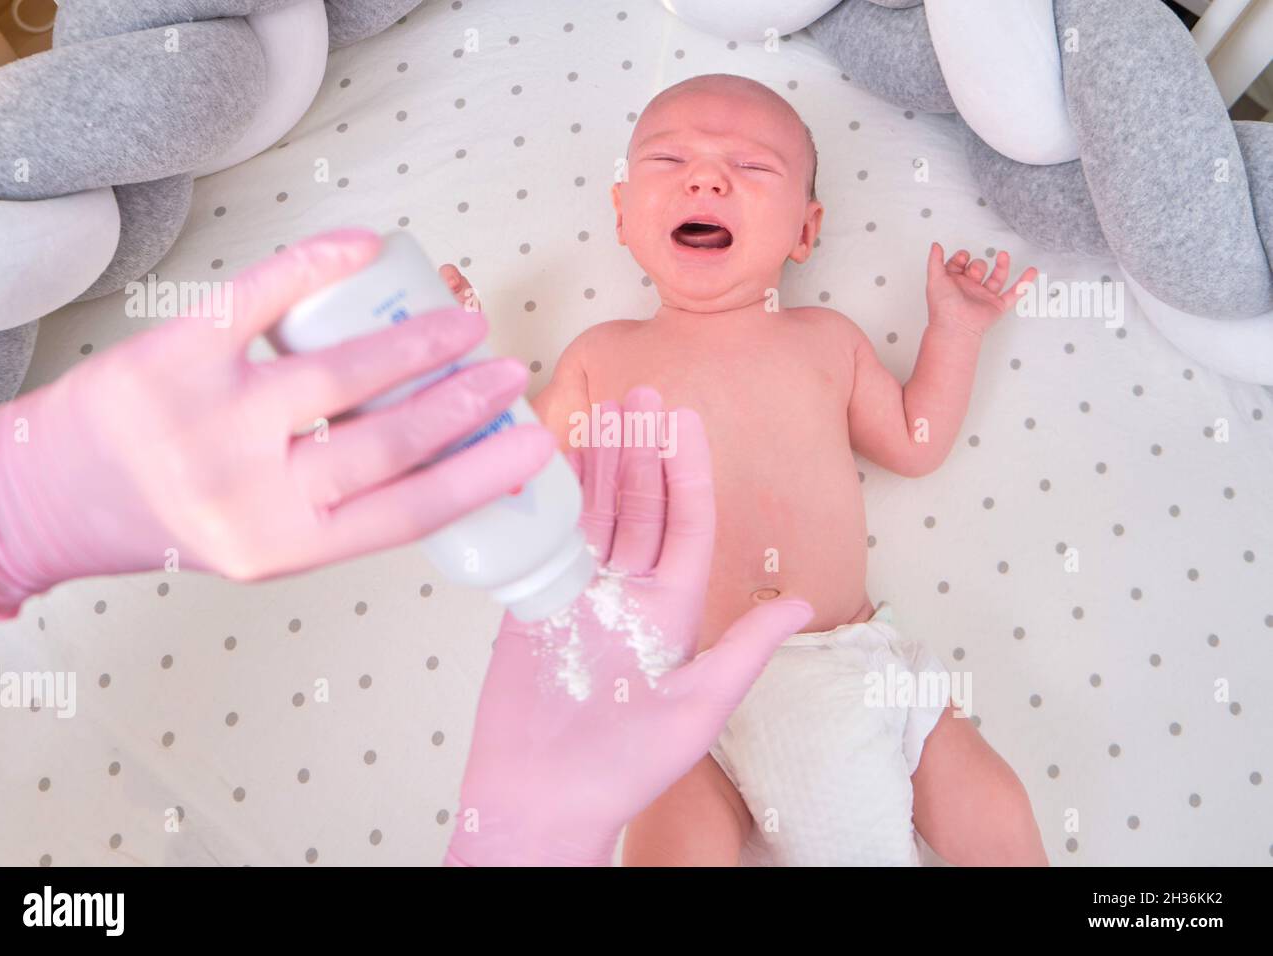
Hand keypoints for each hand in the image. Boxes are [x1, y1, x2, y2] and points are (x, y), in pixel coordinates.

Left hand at [0, 229, 554, 618]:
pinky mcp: (175, 353)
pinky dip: (317, 264)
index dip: (483, 476)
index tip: (535, 445)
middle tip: (509, 375)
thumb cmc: (169, 518)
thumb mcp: (262, 540)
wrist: (48, 497)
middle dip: (465, 404)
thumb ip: (338, 510)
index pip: (407, 512)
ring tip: (465, 321)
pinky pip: (259, 297)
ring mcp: (209, 418)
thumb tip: (436, 455)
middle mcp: (247, 490)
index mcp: (281, 545)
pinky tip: (365, 247)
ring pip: (340, 373)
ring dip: (418, 341)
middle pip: (387, 441)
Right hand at [446, 387, 813, 865]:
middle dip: (641, 448)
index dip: (686, 470)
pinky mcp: (536, 603)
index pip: (684, 525)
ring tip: (603, 408)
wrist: (538, 800)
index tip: (684, 419)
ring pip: (595, 514)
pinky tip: (556, 459)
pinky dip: (552, 499)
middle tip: (641, 390)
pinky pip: (549, 540)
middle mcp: (627, 595)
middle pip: (639, 506)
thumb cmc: (621, 770)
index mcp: (670, 612)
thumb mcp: (698, 709)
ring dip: (600, 463)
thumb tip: (804, 605)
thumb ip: (744, 650)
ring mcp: (580, 595)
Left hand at [925, 242, 1036, 335]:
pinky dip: (1024, 283)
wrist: (955, 326)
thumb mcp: (935, 278)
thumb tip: (936, 245)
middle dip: (977, 265)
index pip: (960, 264)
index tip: (962, 257)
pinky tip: (1031, 272)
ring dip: (1002, 265)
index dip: (961, 258)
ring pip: (997, 277)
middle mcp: (969, 289)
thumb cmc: (943, 307)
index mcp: (954, 283)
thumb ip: (935, 260)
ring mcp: (983, 297)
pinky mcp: (996, 306)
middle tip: (975, 270)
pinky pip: (1014, 293)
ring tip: (1003, 255)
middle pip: (978, 268)